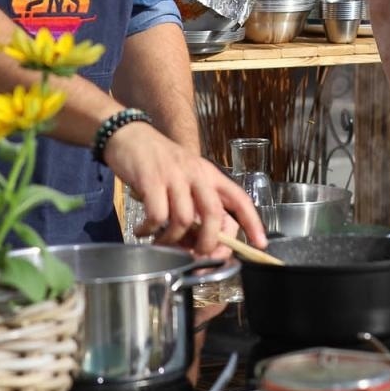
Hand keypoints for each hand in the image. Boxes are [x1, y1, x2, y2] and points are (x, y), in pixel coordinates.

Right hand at [105, 123, 267, 254]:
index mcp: (209, 174)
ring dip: (172, 240)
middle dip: (207, 243)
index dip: (252, 222)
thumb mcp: (186, 176)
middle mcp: (196, 174)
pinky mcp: (151, 180)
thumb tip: (199, 241)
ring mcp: (174, 176)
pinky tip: (143, 231)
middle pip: (213, 214)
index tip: (259, 244)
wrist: (130, 135)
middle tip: (196, 255)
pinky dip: (150, 231)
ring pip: (183, 220)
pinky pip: (157, 216)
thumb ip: (196, 203)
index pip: (239, 198)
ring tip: (160, 243)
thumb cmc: (160, 161)